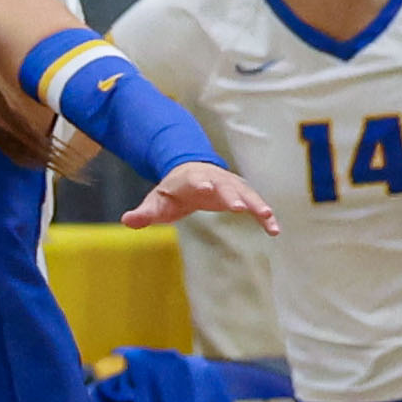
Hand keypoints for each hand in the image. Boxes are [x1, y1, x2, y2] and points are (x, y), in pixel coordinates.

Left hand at [123, 158, 277, 234]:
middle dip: (231, 195)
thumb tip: (127, 221)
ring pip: (245, 192)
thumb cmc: (172, 191)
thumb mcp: (156, 201)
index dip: (200, 183)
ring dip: (255, 204)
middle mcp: (213, 178)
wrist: (191, 171)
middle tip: (239, 206)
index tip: (206, 188)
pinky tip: (274, 230)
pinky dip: (264, 215)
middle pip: (223, 185)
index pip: (195, 180)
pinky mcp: (241, 194)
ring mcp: (230, 184)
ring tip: (267, 217)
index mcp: (190, 179)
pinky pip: (255, 204)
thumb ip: (145, 213)